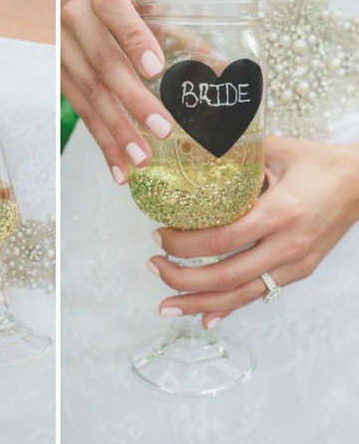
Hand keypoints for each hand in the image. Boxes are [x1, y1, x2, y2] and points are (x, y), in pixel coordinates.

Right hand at [61, 0, 172, 183]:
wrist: (66, 13)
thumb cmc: (117, 13)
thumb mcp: (141, 10)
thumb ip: (174, 34)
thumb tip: (219, 67)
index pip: (115, 13)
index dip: (134, 40)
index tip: (155, 68)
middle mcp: (76, 21)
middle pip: (104, 63)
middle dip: (133, 99)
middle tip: (162, 129)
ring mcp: (62, 52)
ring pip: (90, 95)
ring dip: (117, 131)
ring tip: (141, 158)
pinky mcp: (58, 80)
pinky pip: (81, 115)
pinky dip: (102, 143)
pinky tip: (119, 168)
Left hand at [148, 136, 358, 327]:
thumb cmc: (314, 162)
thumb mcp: (272, 149)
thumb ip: (232, 155)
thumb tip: (188, 153)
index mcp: (278, 212)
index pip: (221, 239)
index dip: (183, 243)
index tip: (158, 235)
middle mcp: (287, 245)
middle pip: (226, 275)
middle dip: (182, 278)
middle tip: (153, 265)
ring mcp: (295, 264)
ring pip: (240, 294)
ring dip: (198, 302)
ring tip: (166, 305)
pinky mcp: (299, 271)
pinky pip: (259, 295)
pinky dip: (229, 308)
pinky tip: (205, 317)